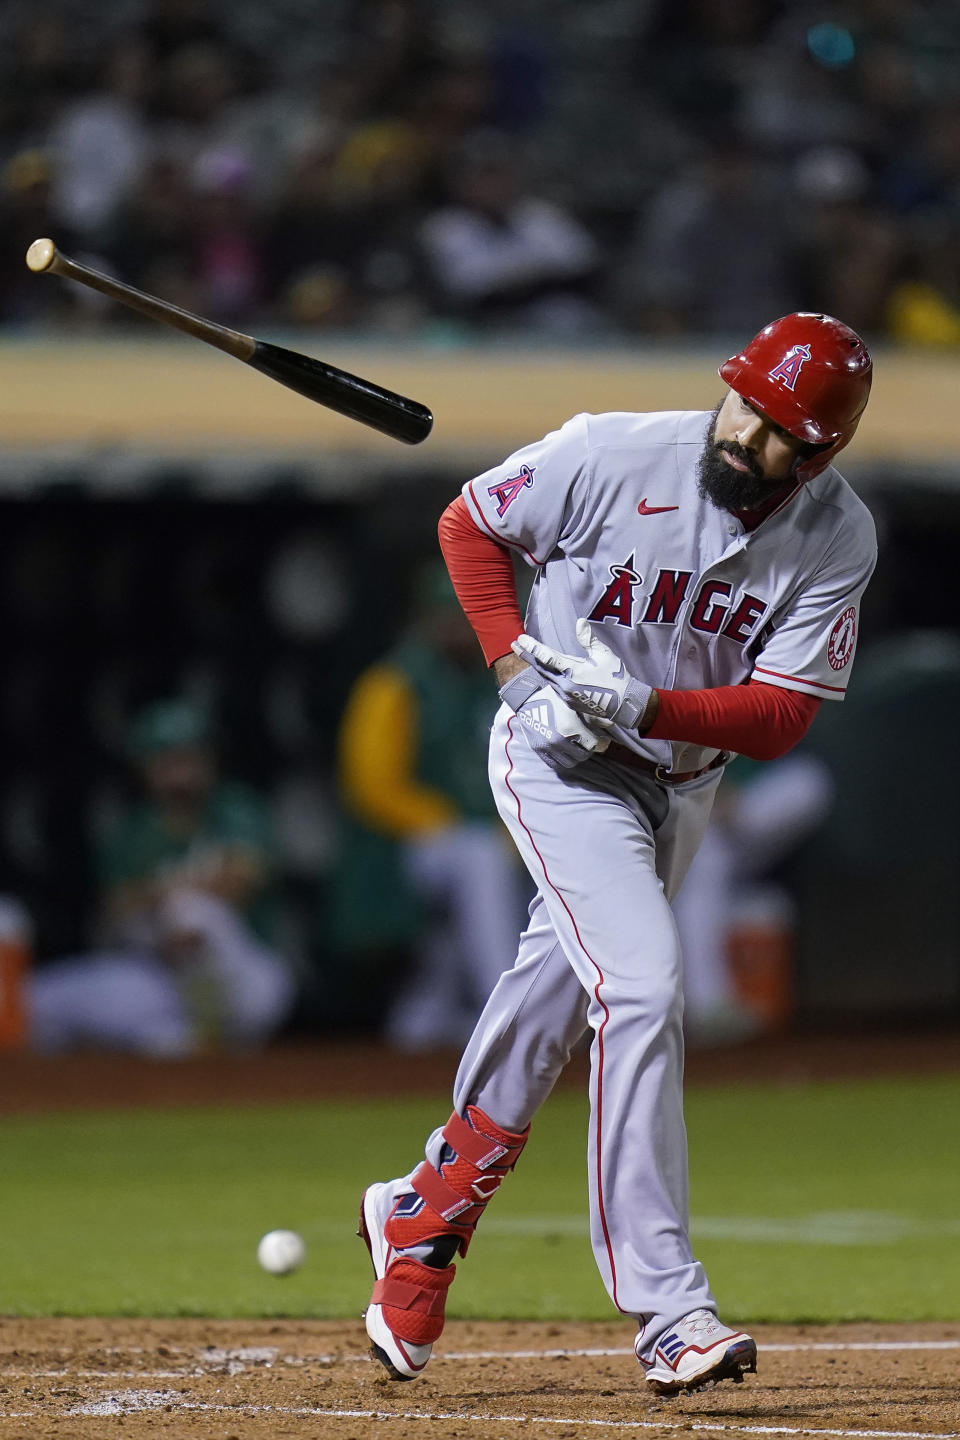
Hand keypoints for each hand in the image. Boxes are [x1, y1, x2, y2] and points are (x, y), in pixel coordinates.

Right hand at [499, 665, 608, 771]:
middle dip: (583, 754)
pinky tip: (563, 754)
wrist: (527, 699)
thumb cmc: (552, 699)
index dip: (593, 747)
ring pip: (565, 764)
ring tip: (574, 752)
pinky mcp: (537, 749)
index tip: (594, 743)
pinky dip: (560, 761)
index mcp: (565, 732)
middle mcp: (555, 743)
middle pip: (577, 759)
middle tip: (585, 748)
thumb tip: (600, 729)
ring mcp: (545, 748)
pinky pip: (552, 764)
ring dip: (572, 759)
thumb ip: (584, 721)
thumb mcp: (571, 709)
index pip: (585, 750)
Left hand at [513, 618, 653, 731]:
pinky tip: (543, 670)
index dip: (532, 647)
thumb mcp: (604, 655)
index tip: (520, 639)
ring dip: (535, 665)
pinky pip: (553, 685)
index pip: (547, 656)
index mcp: (572, 670)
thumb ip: (588, 639)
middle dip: (526, 655)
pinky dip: (547, 675)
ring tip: (526, 654)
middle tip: (514, 644)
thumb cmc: (615, 677)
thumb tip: (579, 622)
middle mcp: (564, 683)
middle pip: (540, 667)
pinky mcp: (568, 701)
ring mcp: (564, 694)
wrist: (623, 704)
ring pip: (546, 677)